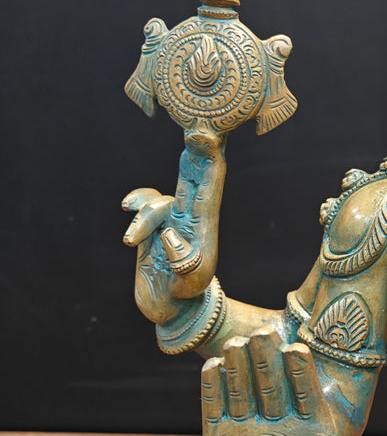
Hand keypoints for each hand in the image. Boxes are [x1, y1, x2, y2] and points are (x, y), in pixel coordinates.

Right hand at [122, 126, 224, 323]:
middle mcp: (191, 217)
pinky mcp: (154, 228)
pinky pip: (145, 207)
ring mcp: (173, 220)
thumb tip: (170, 232)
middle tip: (200, 123)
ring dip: (142, 215)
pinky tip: (126, 212)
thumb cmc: (185, 298)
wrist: (173, 311)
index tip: (209, 135)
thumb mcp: (188, 285)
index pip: (209, 184)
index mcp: (204, 224)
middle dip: (197, 150)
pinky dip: (135, 210)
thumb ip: (182, 261)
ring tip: (130, 242)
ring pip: (160, 197)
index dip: (210, 159)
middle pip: (195, 175)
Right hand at [201, 329, 355, 435]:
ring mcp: (248, 422)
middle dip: (268, 358)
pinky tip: (212, 365)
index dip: (301, 372)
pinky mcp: (220, 433)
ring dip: (239, 366)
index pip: (305, 393)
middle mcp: (278, 416)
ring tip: (237, 342)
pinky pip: (215, 407)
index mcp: (308, 422)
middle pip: (272, 384)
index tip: (296, 349)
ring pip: (244, 390)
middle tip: (264, 332)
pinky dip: (213, 388)